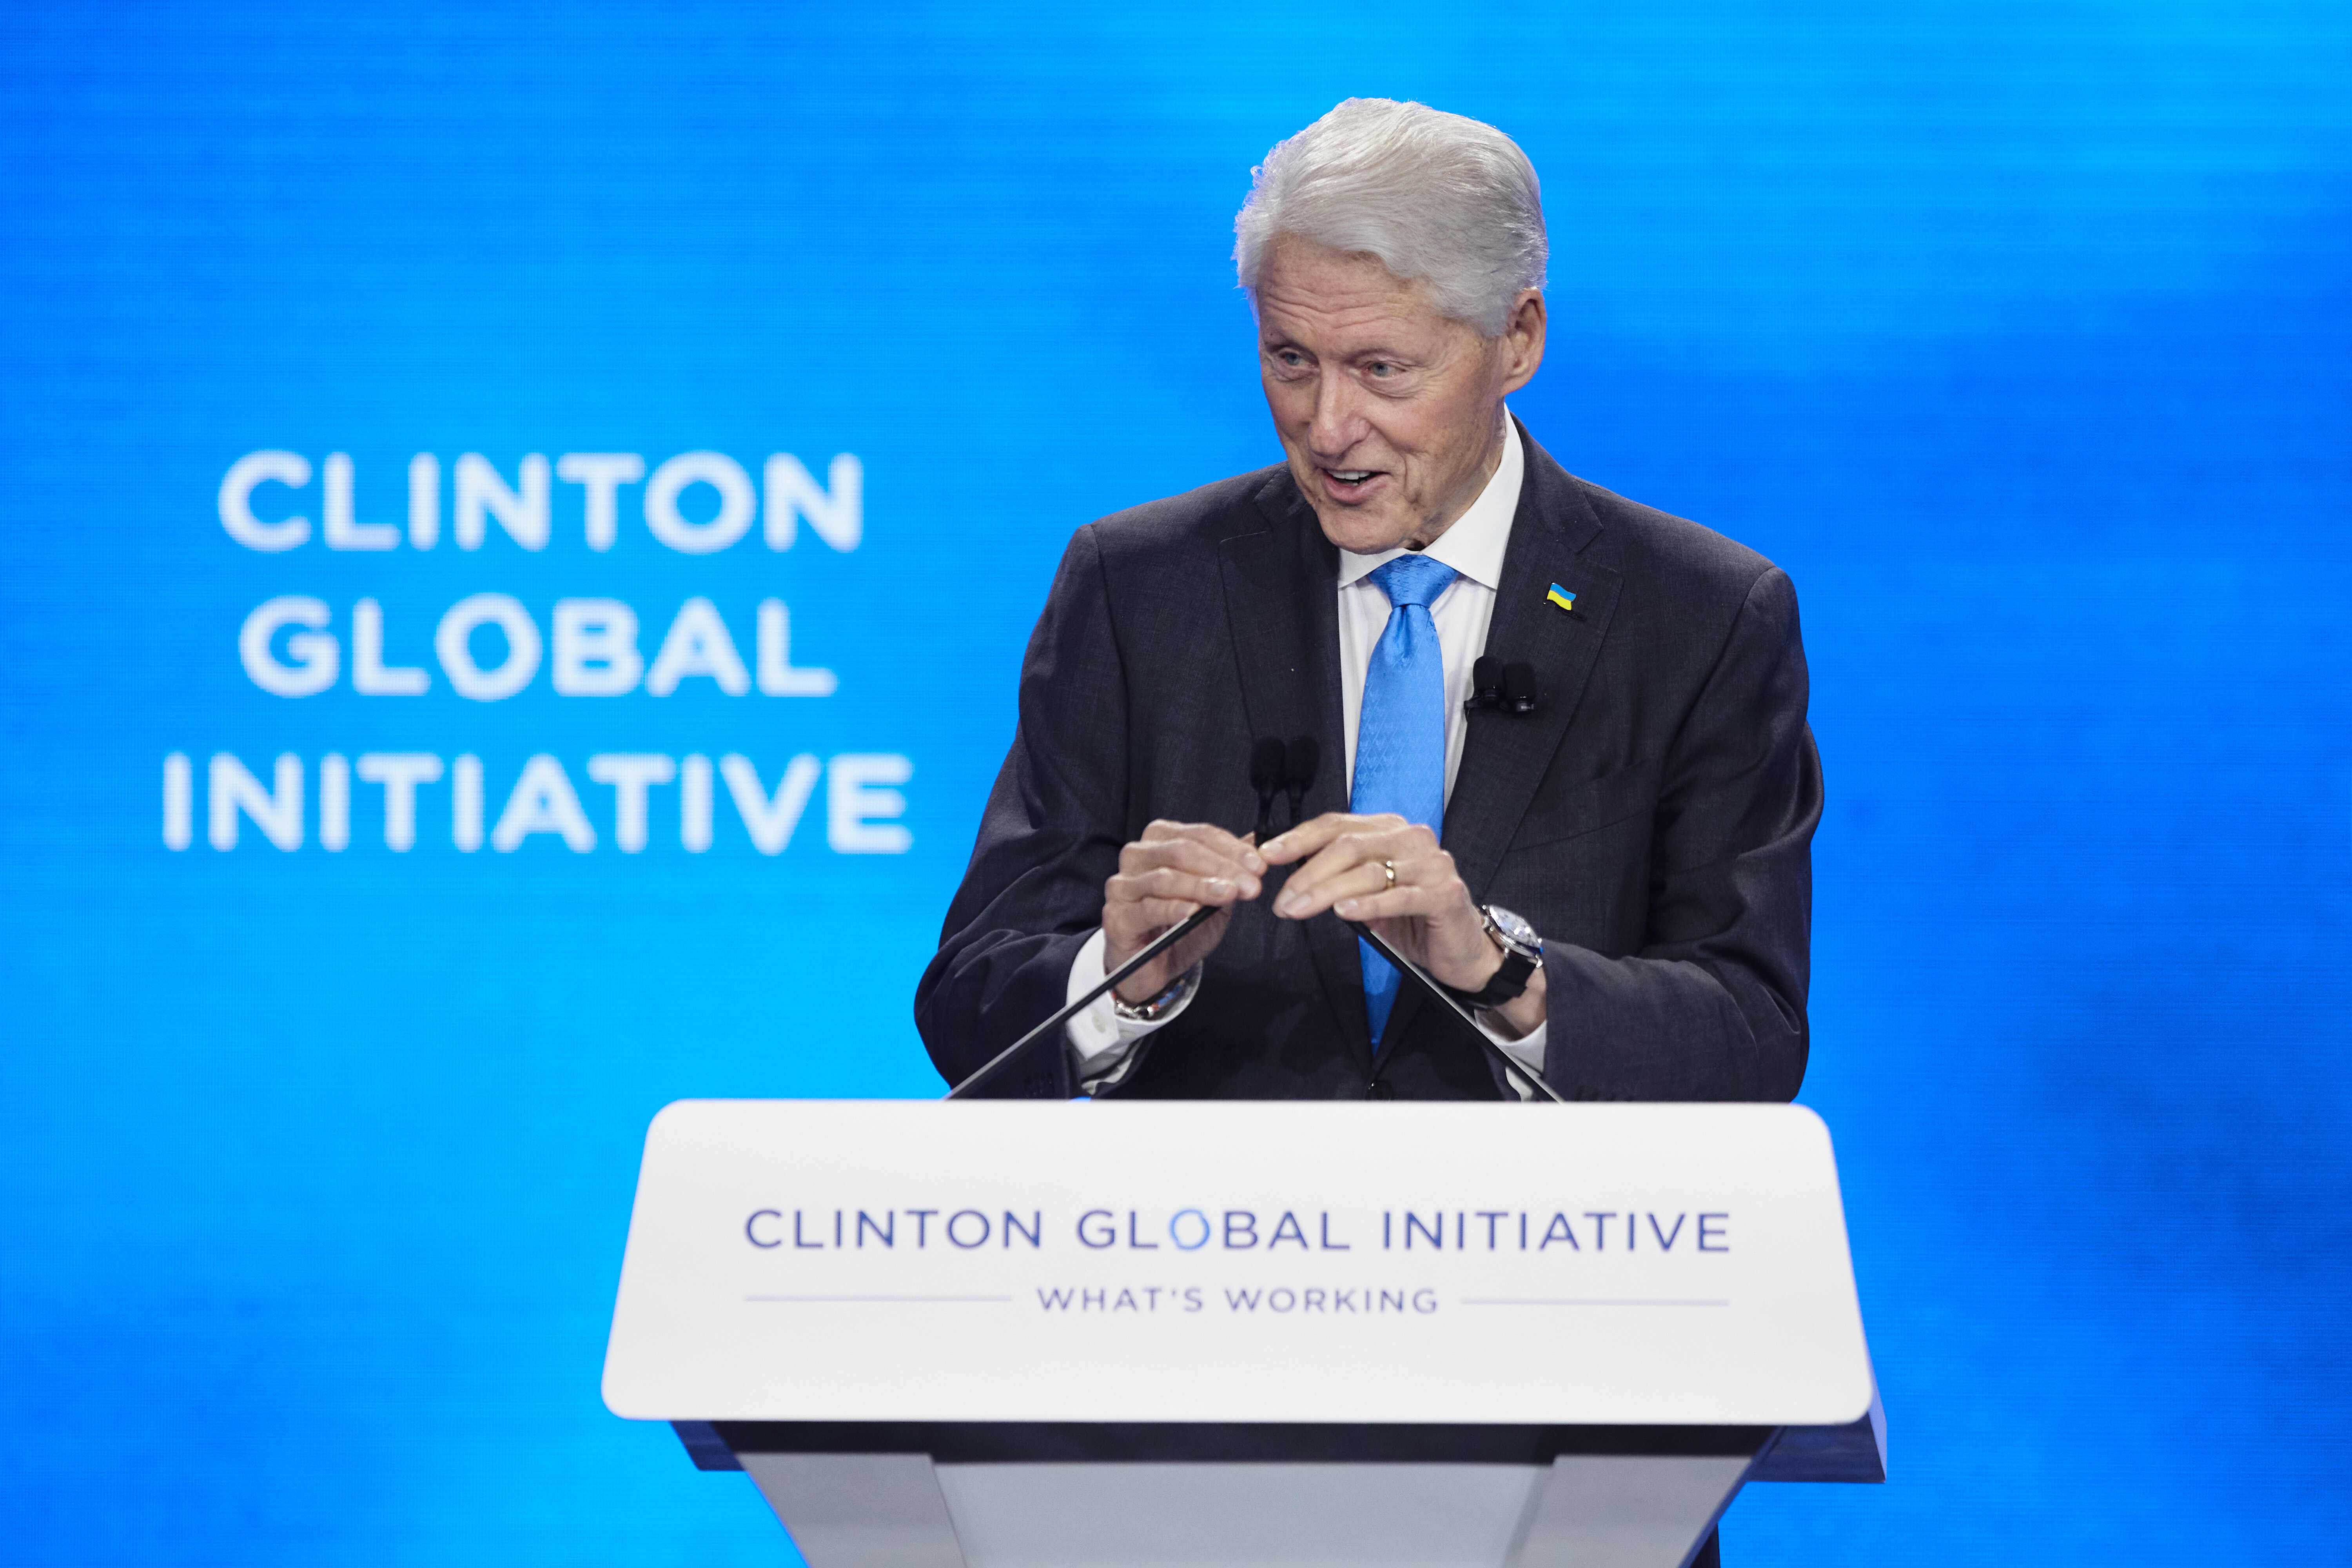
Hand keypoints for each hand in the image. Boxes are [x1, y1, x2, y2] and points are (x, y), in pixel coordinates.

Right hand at [1102, 821, 1264, 1002]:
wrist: (1153, 967)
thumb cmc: (1181, 925)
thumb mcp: (1214, 895)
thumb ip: (1230, 870)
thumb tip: (1258, 846)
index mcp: (1159, 841)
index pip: (1198, 834)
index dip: (1231, 848)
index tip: (1259, 865)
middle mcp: (1136, 856)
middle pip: (1182, 850)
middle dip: (1222, 866)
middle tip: (1251, 884)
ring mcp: (1122, 886)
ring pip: (1165, 878)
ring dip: (1202, 886)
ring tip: (1231, 894)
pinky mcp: (1116, 917)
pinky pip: (1147, 909)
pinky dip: (1173, 909)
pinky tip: (1193, 912)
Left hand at [1260, 811, 1546, 1038]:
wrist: (1462, 951)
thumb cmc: (1413, 920)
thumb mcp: (1369, 892)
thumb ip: (1339, 876)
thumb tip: (1287, 872)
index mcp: (1391, 830)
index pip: (1337, 824)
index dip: (1299, 838)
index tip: (1267, 855)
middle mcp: (1413, 838)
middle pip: (1349, 846)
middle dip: (1307, 873)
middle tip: (1282, 900)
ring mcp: (1432, 865)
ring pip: (1368, 871)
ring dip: (1326, 892)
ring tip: (1298, 909)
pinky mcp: (1445, 894)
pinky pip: (1399, 897)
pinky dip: (1368, 905)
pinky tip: (1345, 913)